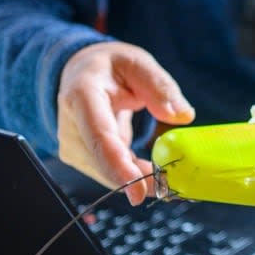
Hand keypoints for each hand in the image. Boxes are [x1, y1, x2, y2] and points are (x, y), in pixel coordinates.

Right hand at [57, 42, 194, 204]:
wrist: (81, 74)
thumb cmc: (111, 68)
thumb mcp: (139, 63)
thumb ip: (161, 87)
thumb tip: (182, 115)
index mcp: (82, 96)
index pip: (99, 137)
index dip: (118, 165)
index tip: (138, 191)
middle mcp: (72, 125)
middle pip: (105, 163)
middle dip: (139, 180)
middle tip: (173, 185)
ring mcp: (74, 145)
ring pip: (109, 175)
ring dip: (139, 180)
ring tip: (168, 174)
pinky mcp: (83, 158)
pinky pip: (112, 174)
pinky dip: (135, 177)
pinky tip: (155, 173)